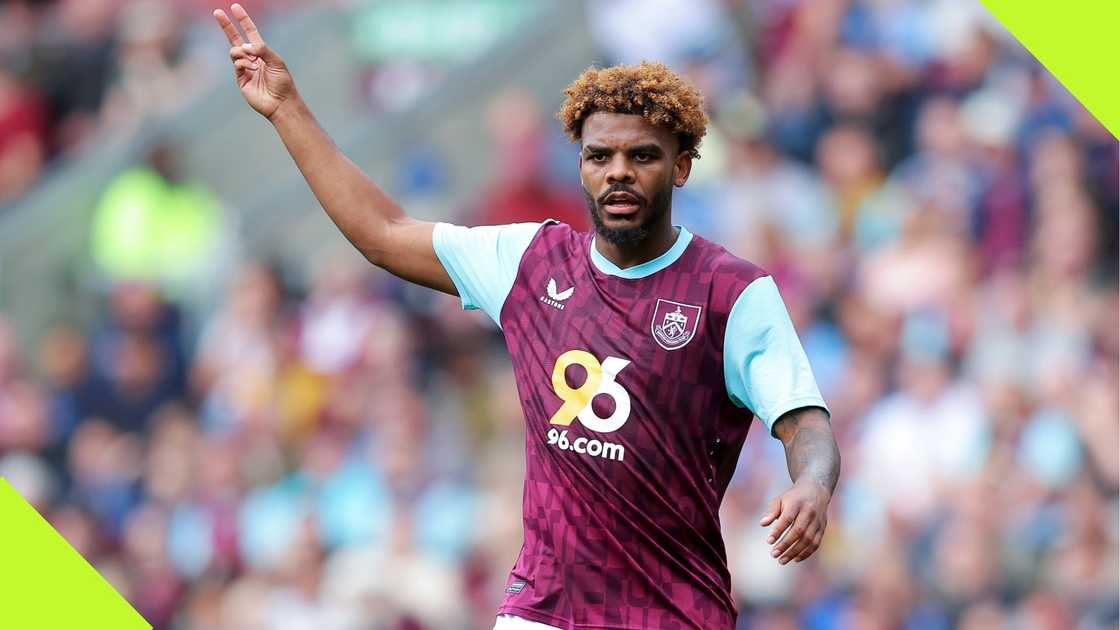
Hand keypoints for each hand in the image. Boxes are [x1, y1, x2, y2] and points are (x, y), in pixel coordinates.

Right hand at [213, 4, 295, 119]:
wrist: (280, 102)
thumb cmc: (282, 82)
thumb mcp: (276, 61)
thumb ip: (262, 50)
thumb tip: (246, 45)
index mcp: (262, 51)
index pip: (250, 31)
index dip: (243, 19)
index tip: (235, 7)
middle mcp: (251, 57)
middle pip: (235, 38)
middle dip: (227, 25)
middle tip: (218, 12)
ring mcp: (244, 68)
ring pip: (234, 51)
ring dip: (242, 53)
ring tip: (254, 63)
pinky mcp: (240, 78)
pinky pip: (236, 64)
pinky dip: (243, 63)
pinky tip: (252, 69)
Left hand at [759, 478, 830, 564]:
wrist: (816, 490)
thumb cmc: (793, 497)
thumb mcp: (780, 499)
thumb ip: (771, 511)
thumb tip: (762, 524)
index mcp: (797, 503)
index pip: (787, 518)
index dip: (778, 531)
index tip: (769, 541)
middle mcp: (809, 512)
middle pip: (798, 531)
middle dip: (785, 544)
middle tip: (774, 554)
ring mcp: (817, 521)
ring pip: (808, 540)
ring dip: (795, 552)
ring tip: (782, 560)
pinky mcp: (822, 528)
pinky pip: (816, 543)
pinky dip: (806, 553)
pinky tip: (795, 559)